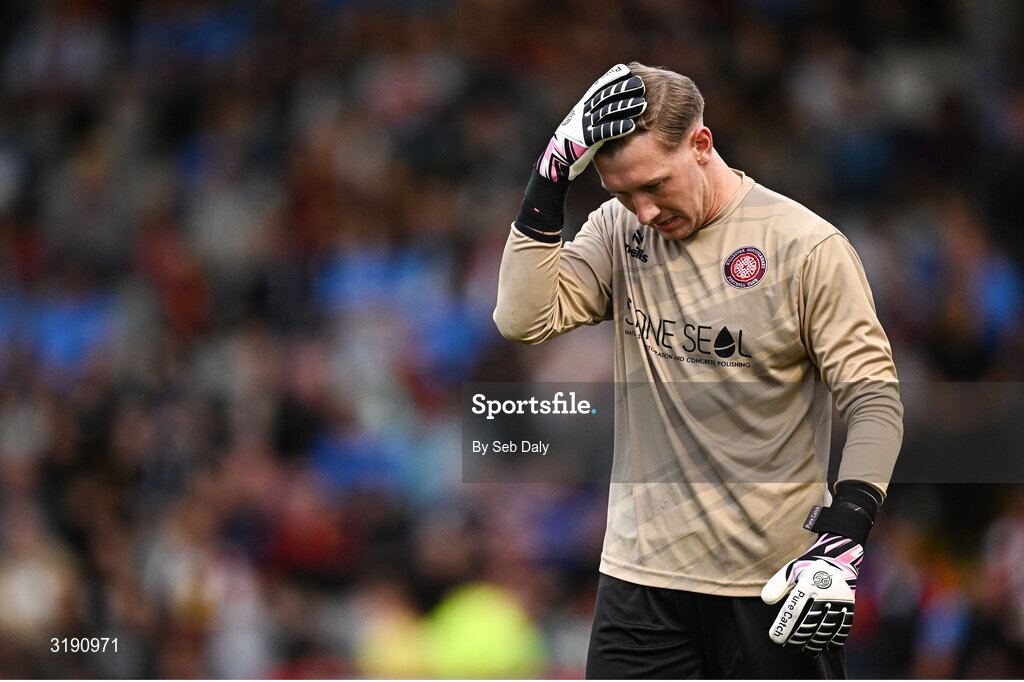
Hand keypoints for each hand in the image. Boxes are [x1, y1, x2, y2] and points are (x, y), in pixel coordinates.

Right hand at [537, 64, 645, 182]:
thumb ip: (598, 112)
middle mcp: (583, 112)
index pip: (599, 87)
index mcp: (584, 106)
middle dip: (623, 90)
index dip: (612, 78)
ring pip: (606, 112)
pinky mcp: (585, 141)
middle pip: (605, 97)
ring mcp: (584, 125)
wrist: (556, 158)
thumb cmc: (575, 140)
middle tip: (641, 84)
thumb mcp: (585, 122)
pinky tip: (631, 126)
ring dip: (625, 107)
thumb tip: (616, 102)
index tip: (628, 71)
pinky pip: (603, 132)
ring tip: (642, 104)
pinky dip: (617, 128)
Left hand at [760, 533, 862, 657]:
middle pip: (809, 623)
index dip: (784, 626)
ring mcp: (839, 601)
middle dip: (798, 638)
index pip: (793, 609)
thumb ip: (778, 585)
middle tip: (789, 646)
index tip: (775, 638)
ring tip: (806, 650)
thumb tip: (766, 600)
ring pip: (826, 628)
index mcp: (808, 582)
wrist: (838, 561)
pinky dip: (836, 640)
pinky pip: (844, 627)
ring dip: (816, 643)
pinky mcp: (850, 607)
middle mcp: (825, 592)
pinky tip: (827, 647)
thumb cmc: (807, 569)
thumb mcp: (791, 571)